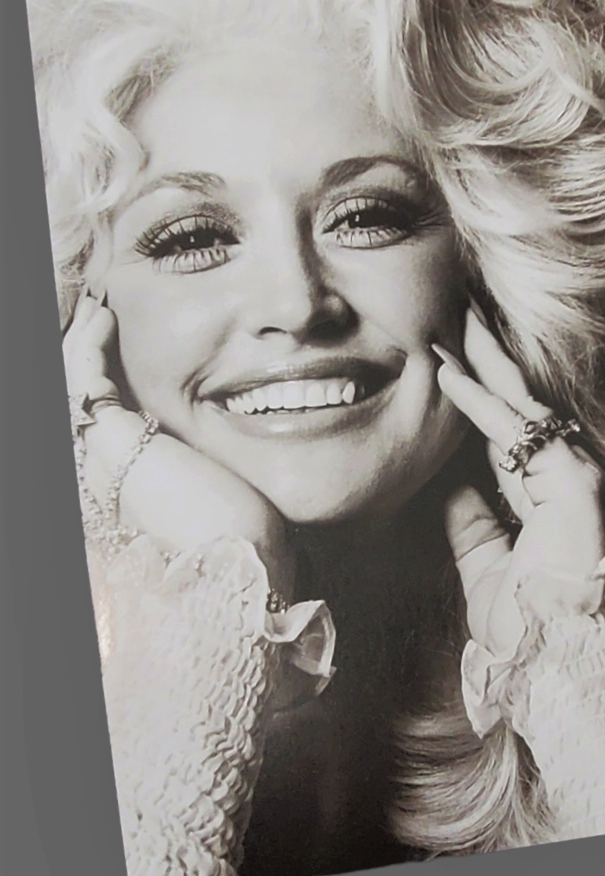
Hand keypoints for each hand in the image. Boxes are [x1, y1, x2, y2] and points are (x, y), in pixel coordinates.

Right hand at [63, 289, 289, 593]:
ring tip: (102, 310)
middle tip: (105, 316)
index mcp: (130, 484)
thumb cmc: (245, 536)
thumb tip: (258, 437)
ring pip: (74, 390)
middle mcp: (105, 473)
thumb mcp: (229, 489)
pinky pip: (83, 382)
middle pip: (84, 403)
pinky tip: (104, 318)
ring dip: (85, 345)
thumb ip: (220, 463)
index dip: (110, 378)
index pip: (108, 420)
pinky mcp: (111, 443)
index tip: (127, 342)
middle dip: (91, 357)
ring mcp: (101, 460)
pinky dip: (88, 346)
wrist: (235, 564)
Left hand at [434, 306, 604, 657]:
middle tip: (456, 313)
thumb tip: (443, 482)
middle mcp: (564, 474)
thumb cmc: (526, 623)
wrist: (556, 659)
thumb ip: (467, 521)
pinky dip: (477, 401)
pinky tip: (447, 374)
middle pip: (517, 404)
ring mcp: (574, 472)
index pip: (507, 432)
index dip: (476, 396)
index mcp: (545, 494)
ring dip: (480, 362)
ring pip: (519, 404)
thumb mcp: (482, 563)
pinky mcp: (573, 478)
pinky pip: (515, 430)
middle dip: (486, 358)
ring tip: (449, 323)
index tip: (447, 361)